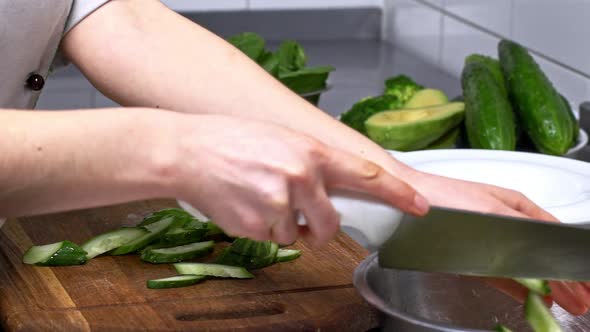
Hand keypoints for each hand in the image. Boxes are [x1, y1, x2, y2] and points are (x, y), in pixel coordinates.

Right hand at [162, 114, 428, 244]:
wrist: (187, 151)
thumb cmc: (233, 141)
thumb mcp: (282, 139)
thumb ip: (312, 163)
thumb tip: (332, 190)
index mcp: (311, 152)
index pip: (365, 176)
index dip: (397, 194)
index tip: (419, 207)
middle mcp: (300, 177)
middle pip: (329, 224)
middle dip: (318, 228)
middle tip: (296, 213)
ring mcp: (278, 203)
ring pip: (296, 235)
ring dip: (282, 225)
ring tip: (257, 196)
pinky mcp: (256, 225)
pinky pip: (271, 239)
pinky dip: (260, 228)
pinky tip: (243, 204)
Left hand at [408, 171, 589, 314]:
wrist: (404, 204)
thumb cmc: (443, 196)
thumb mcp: (490, 209)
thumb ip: (521, 229)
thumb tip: (545, 244)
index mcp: (515, 205)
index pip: (553, 235)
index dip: (569, 259)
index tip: (585, 281)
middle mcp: (505, 223)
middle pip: (542, 254)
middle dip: (565, 278)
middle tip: (582, 300)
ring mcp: (488, 241)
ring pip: (524, 267)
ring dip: (548, 286)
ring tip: (568, 304)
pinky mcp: (471, 257)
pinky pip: (501, 275)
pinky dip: (520, 287)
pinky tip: (534, 298)